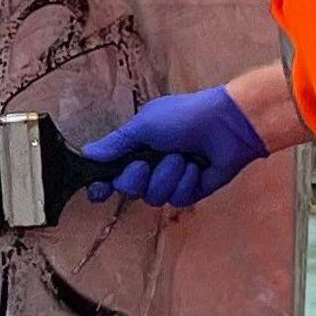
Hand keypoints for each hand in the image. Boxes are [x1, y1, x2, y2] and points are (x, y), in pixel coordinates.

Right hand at [83, 84, 269, 208]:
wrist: (227, 124)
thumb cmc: (186, 116)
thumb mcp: (144, 125)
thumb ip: (115, 144)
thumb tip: (87, 154)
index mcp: (137, 147)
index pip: (111, 173)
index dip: (103, 185)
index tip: (98, 192)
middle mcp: (151, 165)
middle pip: (129, 190)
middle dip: (138, 177)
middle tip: (148, 161)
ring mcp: (171, 179)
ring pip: (155, 197)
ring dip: (168, 175)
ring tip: (183, 156)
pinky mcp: (191, 191)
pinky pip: (178, 199)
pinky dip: (187, 181)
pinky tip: (198, 166)